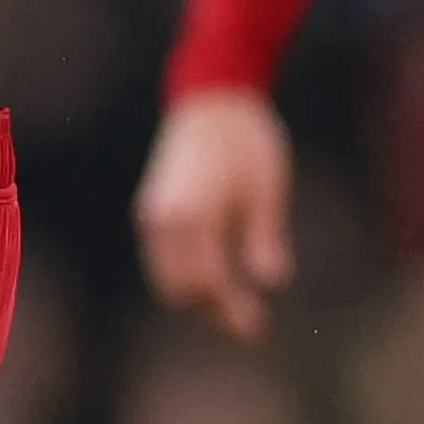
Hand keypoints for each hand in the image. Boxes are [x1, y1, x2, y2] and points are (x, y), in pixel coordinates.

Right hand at [136, 88, 296, 340]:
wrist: (213, 96)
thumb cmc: (247, 141)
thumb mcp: (267, 191)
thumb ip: (266, 239)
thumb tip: (271, 282)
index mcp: (192, 217)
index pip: (209, 284)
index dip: (233, 311)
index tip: (259, 328)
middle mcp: (163, 220)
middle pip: (181, 290)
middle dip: (214, 309)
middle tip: (251, 321)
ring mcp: (152, 215)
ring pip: (167, 278)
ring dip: (197, 295)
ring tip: (235, 302)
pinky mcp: (152, 208)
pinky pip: (162, 259)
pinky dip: (185, 275)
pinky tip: (215, 276)